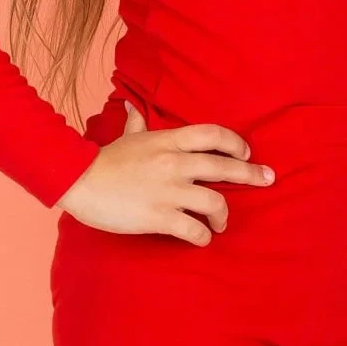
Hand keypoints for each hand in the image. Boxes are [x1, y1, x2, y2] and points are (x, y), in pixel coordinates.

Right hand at [57, 100, 275, 242]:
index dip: (235, 143)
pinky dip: (202, 237)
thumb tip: (130, 106)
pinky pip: (194, 230)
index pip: (213, 135)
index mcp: (168, 142)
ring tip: (221, 223)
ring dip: (224, 215)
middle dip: (252, 174)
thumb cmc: (103, 162)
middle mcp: (175, 164)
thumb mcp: (124, 138)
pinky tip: (202, 239)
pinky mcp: (160, 217)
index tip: (248, 152)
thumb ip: (136, 124)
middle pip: (225, 166)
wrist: (79, 182)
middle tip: (267, 180)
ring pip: (215, 203)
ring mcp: (169, 191)